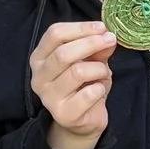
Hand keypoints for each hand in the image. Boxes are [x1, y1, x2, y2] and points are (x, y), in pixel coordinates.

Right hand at [31, 20, 116, 148]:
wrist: (83, 120)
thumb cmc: (83, 85)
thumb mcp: (91, 60)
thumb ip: (97, 48)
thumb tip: (107, 36)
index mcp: (40, 58)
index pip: (55, 34)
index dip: (80, 28)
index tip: (102, 28)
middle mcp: (39, 77)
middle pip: (63, 53)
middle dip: (92, 43)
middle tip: (110, 41)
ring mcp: (48, 97)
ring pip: (77, 72)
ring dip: (99, 69)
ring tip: (104, 73)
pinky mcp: (63, 114)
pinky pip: (88, 94)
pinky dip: (100, 88)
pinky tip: (99, 90)